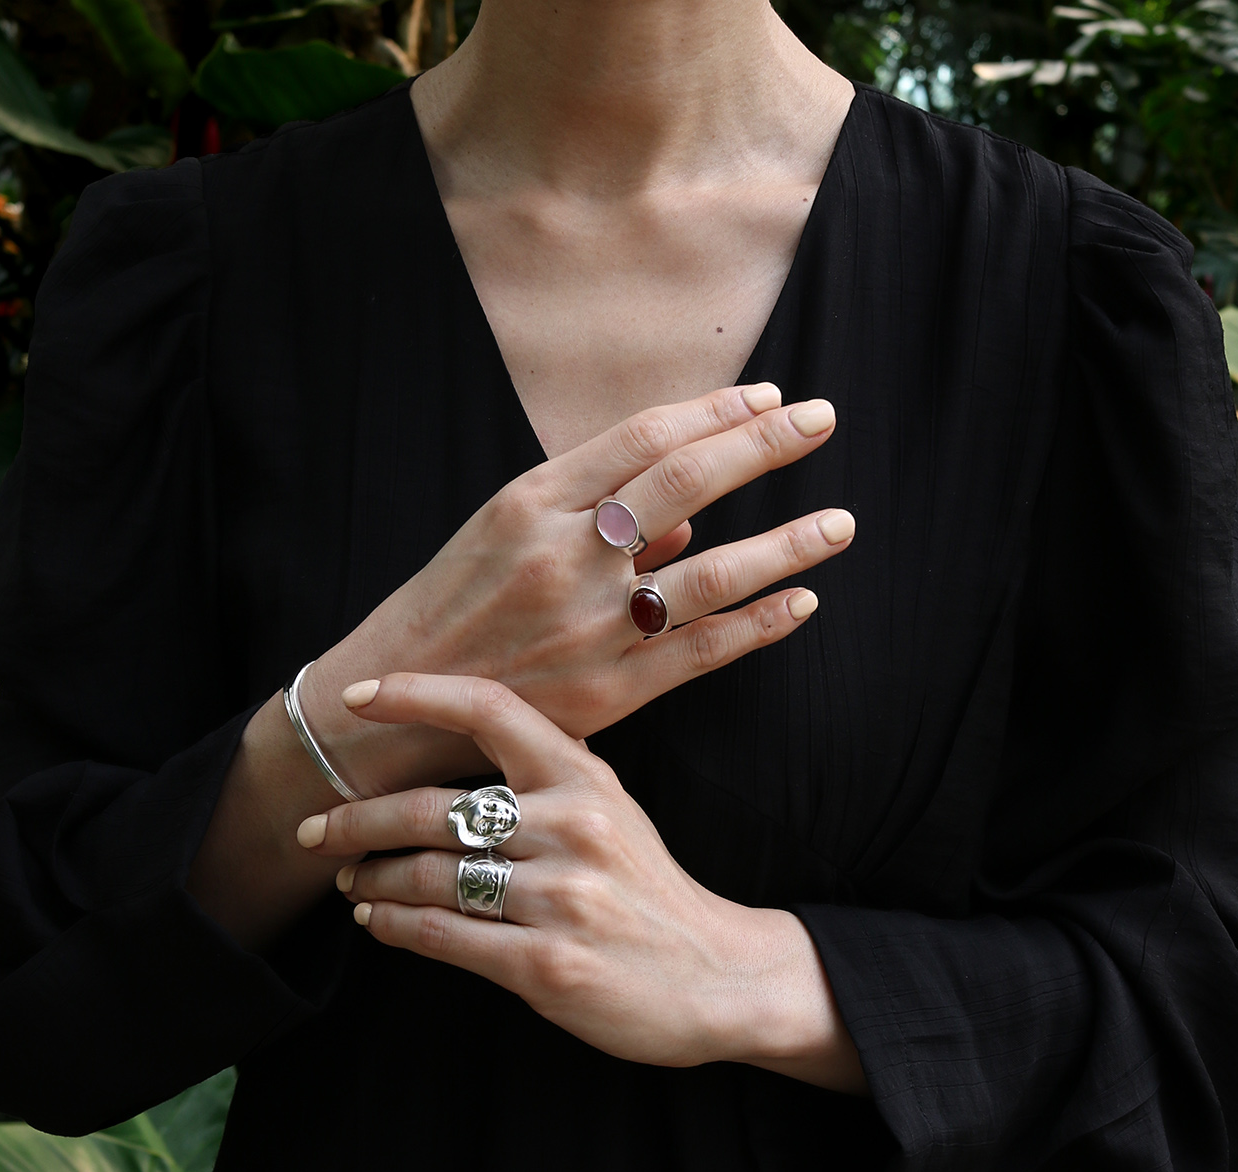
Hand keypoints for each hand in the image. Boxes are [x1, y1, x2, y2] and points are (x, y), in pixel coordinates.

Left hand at [299, 673, 865, 1093]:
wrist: (718, 975)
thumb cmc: (650, 891)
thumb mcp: (614, 810)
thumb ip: (549, 775)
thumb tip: (454, 748)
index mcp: (585, 778)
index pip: (490, 711)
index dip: (415, 695)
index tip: (358, 699)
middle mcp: (571, 827)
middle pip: (432, 807)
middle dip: (357, 820)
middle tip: (315, 828)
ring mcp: (558, 898)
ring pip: (427, 875)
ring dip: (371, 879)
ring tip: (350, 882)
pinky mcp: (544, 964)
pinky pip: (441, 935)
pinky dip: (394, 926)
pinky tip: (377, 921)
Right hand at [300, 384, 852, 795]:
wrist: (396, 705)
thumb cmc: (450, 606)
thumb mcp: (499, 536)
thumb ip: (588, 514)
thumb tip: (686, 518)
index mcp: (532, 502)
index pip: (644, 438)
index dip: (714, 412)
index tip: (768, 398)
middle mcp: (565, 557)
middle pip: (686, 483)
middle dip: (764, 446)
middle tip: (823, 418)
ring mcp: (591, 627)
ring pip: (711, 572)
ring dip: (786, 543)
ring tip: (841, 522)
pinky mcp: (608, 692)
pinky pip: (702, 652)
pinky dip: (759, 626)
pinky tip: (804, 603)